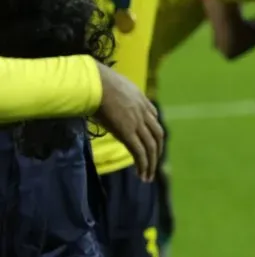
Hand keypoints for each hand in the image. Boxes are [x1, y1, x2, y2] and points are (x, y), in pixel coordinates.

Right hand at [95, 64, 163, 181]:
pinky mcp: (127, 133)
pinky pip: (140, 152)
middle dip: (158, 150)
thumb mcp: (111, 83)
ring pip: (151, 146)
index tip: (152, 140)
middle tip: (154, 164)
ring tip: (148, 176)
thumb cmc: (96, 80)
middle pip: (157, 134)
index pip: (153, 116)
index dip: (153, 129)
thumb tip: (97, 90)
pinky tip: (141, 174)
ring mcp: (137, 123)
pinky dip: (143, 164)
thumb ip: (112, 90)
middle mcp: (143, 112)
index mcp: (140, 99)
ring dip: (151, 163)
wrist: (95, 82)